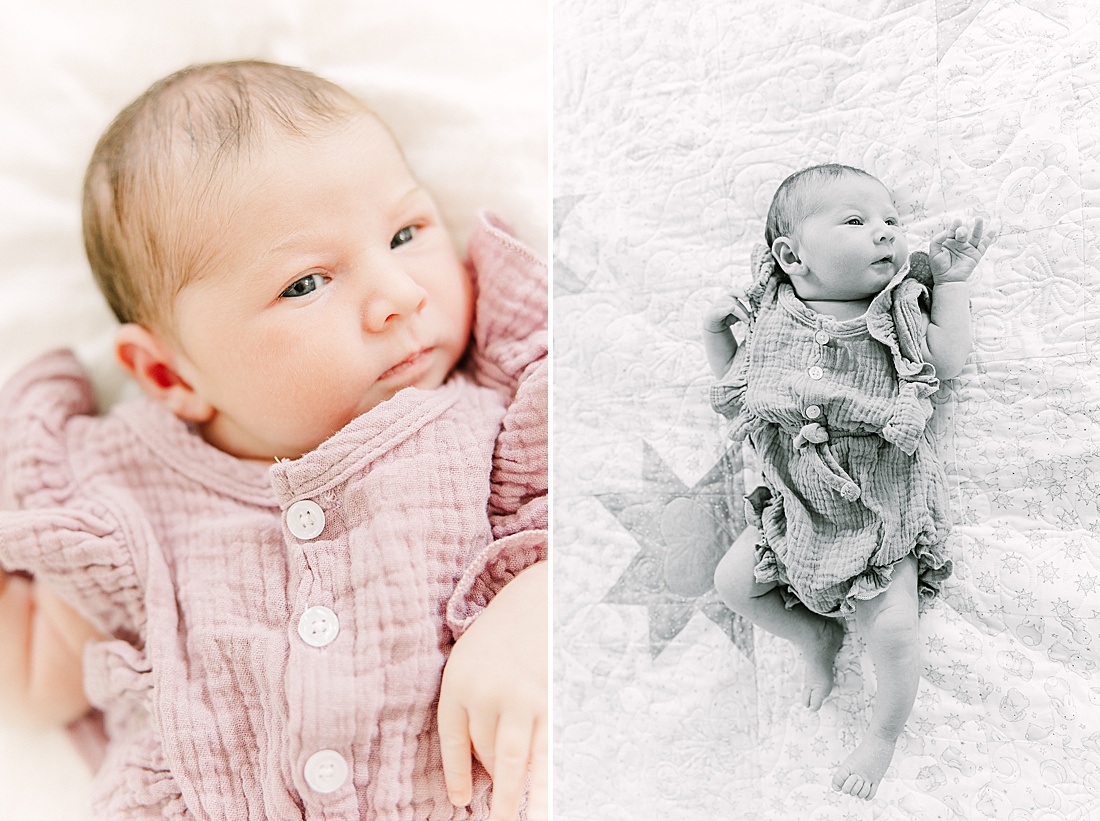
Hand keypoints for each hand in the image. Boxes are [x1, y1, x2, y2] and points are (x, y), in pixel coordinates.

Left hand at [438, 561, 546, 820]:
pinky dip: (548, 778)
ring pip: (517, 761)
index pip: (454, 741)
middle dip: (496, 782)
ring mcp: (525, 698)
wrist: (544, 593)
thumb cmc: (503, 633)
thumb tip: (482, 762)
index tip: (461, 801)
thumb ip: (469, 705)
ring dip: (516, 799)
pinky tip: (546, 800)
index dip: (457, 774)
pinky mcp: (555, 699)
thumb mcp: (470, 659)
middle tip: (498, 814)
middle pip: (488, 753)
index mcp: (459, 681)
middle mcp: (489, 693)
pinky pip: (549, 748)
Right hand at [703, 292, 751, 333]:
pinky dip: (727, 309)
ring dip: (741, 314)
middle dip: (744, 308)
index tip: (751, 296)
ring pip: (732, 306)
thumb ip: (745, 312)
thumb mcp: (738, 314)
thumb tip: (756, 313)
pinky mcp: (714, 312)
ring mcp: (718, 304)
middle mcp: (724, 298)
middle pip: (736, 300)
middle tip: (751, 312)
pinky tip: (731, 308)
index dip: (744, 291)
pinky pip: (722, 310)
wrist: (715, 327)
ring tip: (747, 321)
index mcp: (731, 296)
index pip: (738, 290)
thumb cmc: (727, 318)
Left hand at [928, 217, 996, 283]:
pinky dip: (988, 238)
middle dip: (962, 231)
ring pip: (975, 236)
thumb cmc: (939, 267)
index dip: (954, 225)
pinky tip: (992, 230)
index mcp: (948, 242)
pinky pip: (983, 246)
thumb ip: (937, 240)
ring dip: (978, 227)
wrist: (947, 280)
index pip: (952, 231)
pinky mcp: (975, 255)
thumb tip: (946, 231)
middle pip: (963, 233)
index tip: (957, 221)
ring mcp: (968, 249)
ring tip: (979, 219)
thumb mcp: (934, 252)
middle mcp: (959, 244)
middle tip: (960, 233)